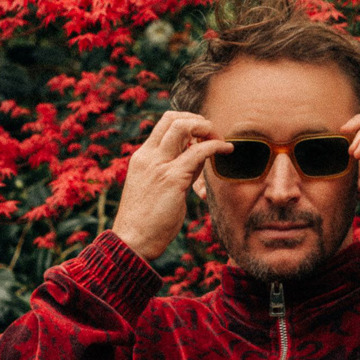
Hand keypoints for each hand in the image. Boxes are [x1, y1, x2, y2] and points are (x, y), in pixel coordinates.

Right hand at [112, 111, 232, 260]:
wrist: (132, 241)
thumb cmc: (147, 221)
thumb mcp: (159, 188)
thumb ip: (176, 169)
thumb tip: (198, 157)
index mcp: (142, 157)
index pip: (164, 124)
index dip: (188, 122)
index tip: (203, 135)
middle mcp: (148, 156)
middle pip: (173, 118)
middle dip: (198, 120)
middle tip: (214, 136)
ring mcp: (159, 165)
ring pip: (183, 127)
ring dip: (207, 128)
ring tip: (221, 142)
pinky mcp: (172, 178)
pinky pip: (198, 152)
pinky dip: (215, 146)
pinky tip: (227, 151)